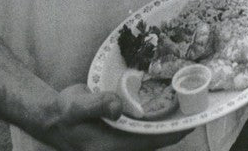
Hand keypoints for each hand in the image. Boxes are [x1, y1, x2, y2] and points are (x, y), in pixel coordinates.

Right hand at [41, 84, 191, 150]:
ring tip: (187, 102)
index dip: (171, 133)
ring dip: (167, 122)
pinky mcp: (120, 133)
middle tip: (195, 106)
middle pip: (154, 140)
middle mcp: (119, 147)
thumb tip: (117, 107)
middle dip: (174, 126)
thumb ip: (96, 105)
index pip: (149, 142)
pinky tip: (166, 103)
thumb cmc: (63, 113)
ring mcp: (120, 141)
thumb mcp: (76, 106)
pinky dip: (156, 118)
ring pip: (150, 135)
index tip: (191, 120)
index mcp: (111, 147)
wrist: (52, 117)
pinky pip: (143, 129)